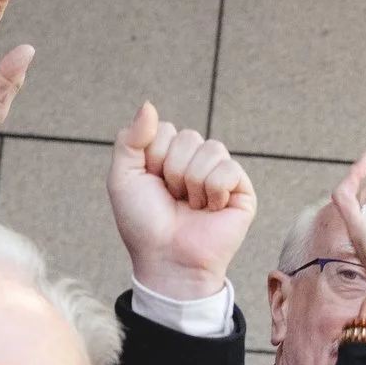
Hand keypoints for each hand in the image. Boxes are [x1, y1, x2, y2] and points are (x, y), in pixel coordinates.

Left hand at [108, 102, 256, 301]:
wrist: (168, 259)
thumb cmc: (144, 225)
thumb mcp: (123, 178)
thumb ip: (130, 139)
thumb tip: (149, 105)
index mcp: (168, 155)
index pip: (164, 129)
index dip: (153, 156)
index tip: (152, 184)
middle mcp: (195, 162)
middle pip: (189, 137)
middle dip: (174, 170)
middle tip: (174, 198)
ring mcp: (220, 176)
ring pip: (211, 150)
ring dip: (194, 182)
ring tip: (192, 206)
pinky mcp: (242, 192)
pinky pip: (230, 169)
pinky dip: (215, 191)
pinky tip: (211, 210)